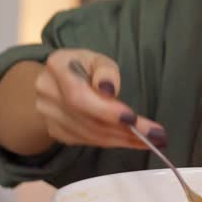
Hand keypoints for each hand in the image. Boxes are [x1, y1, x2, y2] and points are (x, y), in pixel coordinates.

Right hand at [36, 49, 165, 149]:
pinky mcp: (56, 131)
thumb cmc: (84, 66)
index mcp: (57, 65)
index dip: (105, 110)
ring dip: (122, 140)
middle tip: (154, 135)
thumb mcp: (98, 59)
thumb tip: (108, 89)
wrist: (57, 81)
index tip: (132, 119)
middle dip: (123, 129)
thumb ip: (106, 71)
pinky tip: (131, 141)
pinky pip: (87, 141)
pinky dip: (112, 142)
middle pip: (86, 118)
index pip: (79, 95)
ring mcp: (48, 115)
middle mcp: (47, 92)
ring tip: (150, 140)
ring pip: (88, 134)